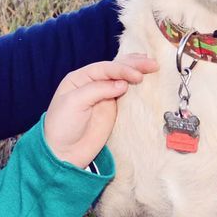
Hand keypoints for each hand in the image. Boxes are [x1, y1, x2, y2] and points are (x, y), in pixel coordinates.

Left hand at [42, 53, 156, 167]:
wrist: (64, 152)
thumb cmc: (62, 126)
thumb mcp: (74, 103)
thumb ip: (98, 90)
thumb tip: (123, 84)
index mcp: (80, 78)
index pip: (104, 68)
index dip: (122, 69)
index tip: (137, 76)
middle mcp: (93, 84)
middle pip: (116, 70)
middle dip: (134, 65)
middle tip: (153, 64)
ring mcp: (104, 97)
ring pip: (124, 80)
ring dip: (138, 72)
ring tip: (154, 66)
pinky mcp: (113, 110)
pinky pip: (128, 96)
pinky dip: (139, 89)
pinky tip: (149, 82)